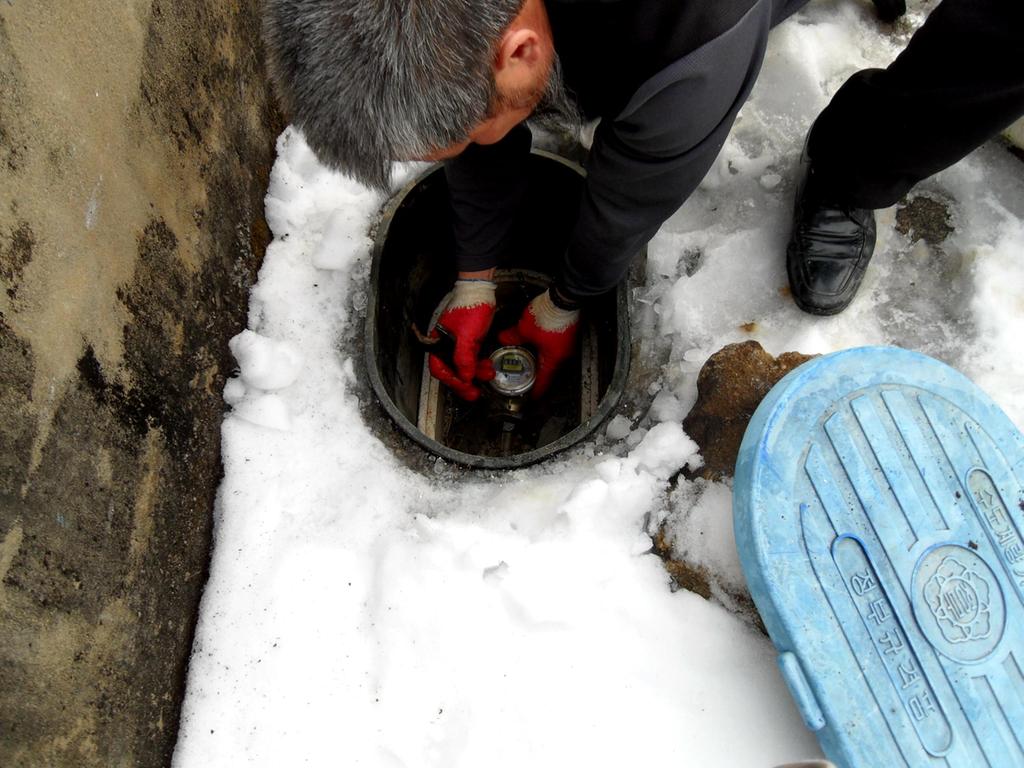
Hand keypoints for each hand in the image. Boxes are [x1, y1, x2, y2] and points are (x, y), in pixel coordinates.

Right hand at [428, 279, 496, 400]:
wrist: (481, 289)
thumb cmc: (469, 306)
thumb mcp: (467, 336)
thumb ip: (464, 359)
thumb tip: (465, 378)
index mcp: (438, 343)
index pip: (440, 368)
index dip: (452, 381)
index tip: (465, 387)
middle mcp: (445, 344)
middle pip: (451, 370)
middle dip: (464, 382)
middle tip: (475, 393)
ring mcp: (457, 342)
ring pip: (463, 365)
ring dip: (475, 373)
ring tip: (488, 374)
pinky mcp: (469, 339)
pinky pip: (471, 358)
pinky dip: (479, 364)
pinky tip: (487, 366)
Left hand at [498, 289, 579, 397]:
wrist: (565, 298)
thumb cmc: (550, 315)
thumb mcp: (525, 328)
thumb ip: (514, 336)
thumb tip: (504, 338)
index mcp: (553, 359)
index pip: (544, 381)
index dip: (537, 391)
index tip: (533, 398)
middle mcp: (564, 355)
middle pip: (551, 370)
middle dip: (539, 375)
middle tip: (531, 379)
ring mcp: (569, 344)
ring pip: (555, 357)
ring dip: (544, 359)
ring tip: (534, 360)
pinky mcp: (570, 333)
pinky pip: (558, 346)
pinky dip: (549, 348)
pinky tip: (542, 342)